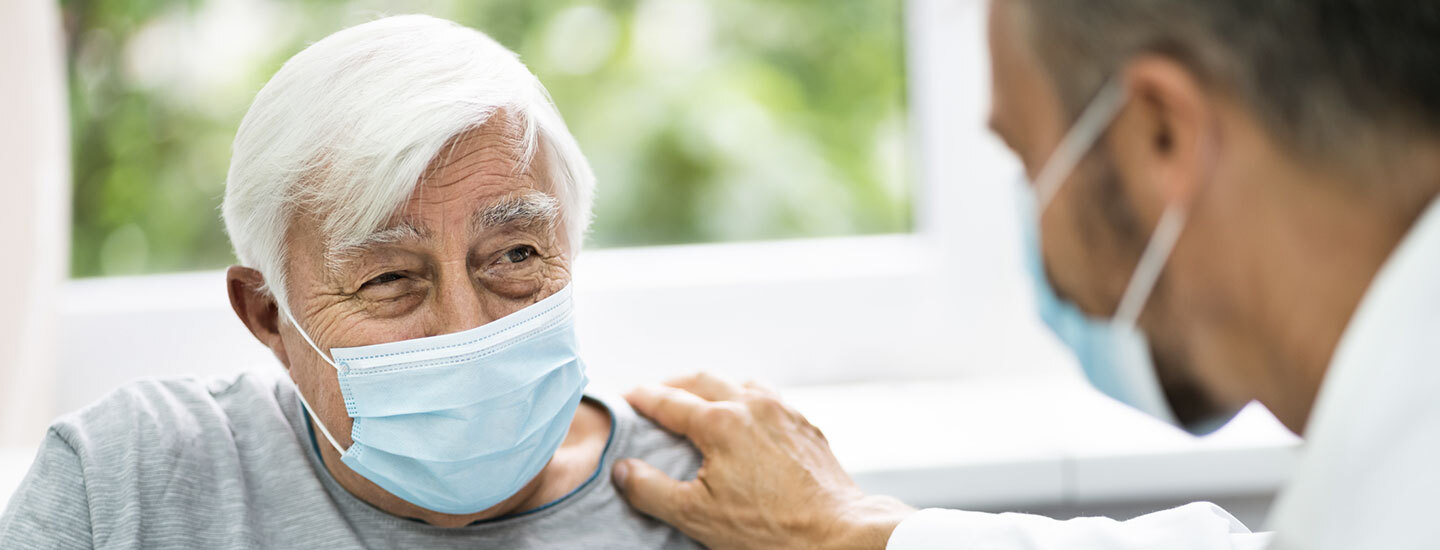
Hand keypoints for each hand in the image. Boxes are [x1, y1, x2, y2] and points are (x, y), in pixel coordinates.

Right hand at [612, 372, 914, 549]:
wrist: (836, 535)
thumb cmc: (767, 528)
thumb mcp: (696, 516)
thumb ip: (651, 490)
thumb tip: (622, 469)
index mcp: (721, 422)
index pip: (668, 401)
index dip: (641, 397)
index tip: (624, 396)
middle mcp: (753, 405)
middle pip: (702, 379)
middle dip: (673, 384)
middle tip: (654, 395)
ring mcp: (783, 412)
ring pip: (740, 383)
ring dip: (714, 387)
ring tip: (699, 403)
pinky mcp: (806, 426)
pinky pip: (769, 399)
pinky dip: (746, 400)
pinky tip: (746, 420)